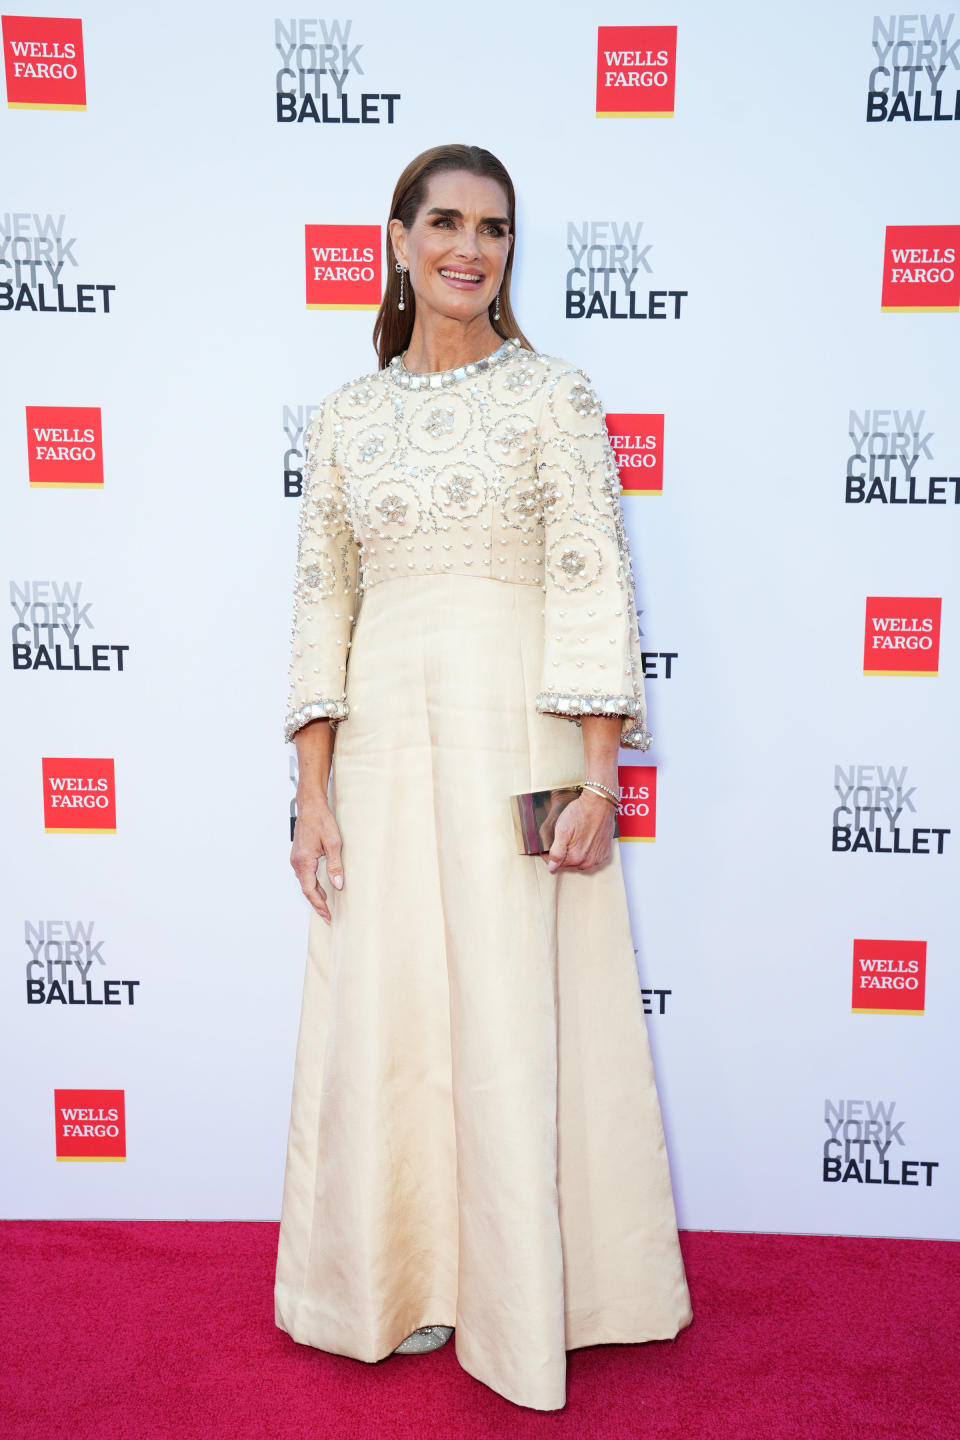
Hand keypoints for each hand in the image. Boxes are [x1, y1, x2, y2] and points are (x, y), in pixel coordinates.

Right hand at [290, 798, 343, 922]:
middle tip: (327, 915)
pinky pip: (303, 874)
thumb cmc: (321, 821)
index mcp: (304, 862)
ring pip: (304, 882)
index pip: (310, 891)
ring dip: (314, 894)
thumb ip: (335, 865)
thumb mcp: (334, 844)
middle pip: (306, 889)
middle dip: (317, 903)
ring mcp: (296, 858)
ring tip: (325, 904)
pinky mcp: (298, 854)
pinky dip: (311, 883)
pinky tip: (319, 886)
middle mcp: (297, 862)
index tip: (327, 915)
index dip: (319, 905)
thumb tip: (338, 883)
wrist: (310, 806)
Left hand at [544, 790, 616, 872]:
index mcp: (576, 857)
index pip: (558, 864)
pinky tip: (585, 841)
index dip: (550, 856)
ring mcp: (598, 857)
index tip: (548, 848)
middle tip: (561, 841)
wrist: (599, 803)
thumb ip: (557, 852)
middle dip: (563, 856)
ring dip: (575, 855)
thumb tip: (552, 867)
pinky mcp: (605, 851)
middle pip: (570, 864)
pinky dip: (587, 852)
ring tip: (573, 840)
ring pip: (581, 862)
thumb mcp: (562, 830)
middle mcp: (588, 861)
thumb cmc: (580, 813)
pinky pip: (593, 857)